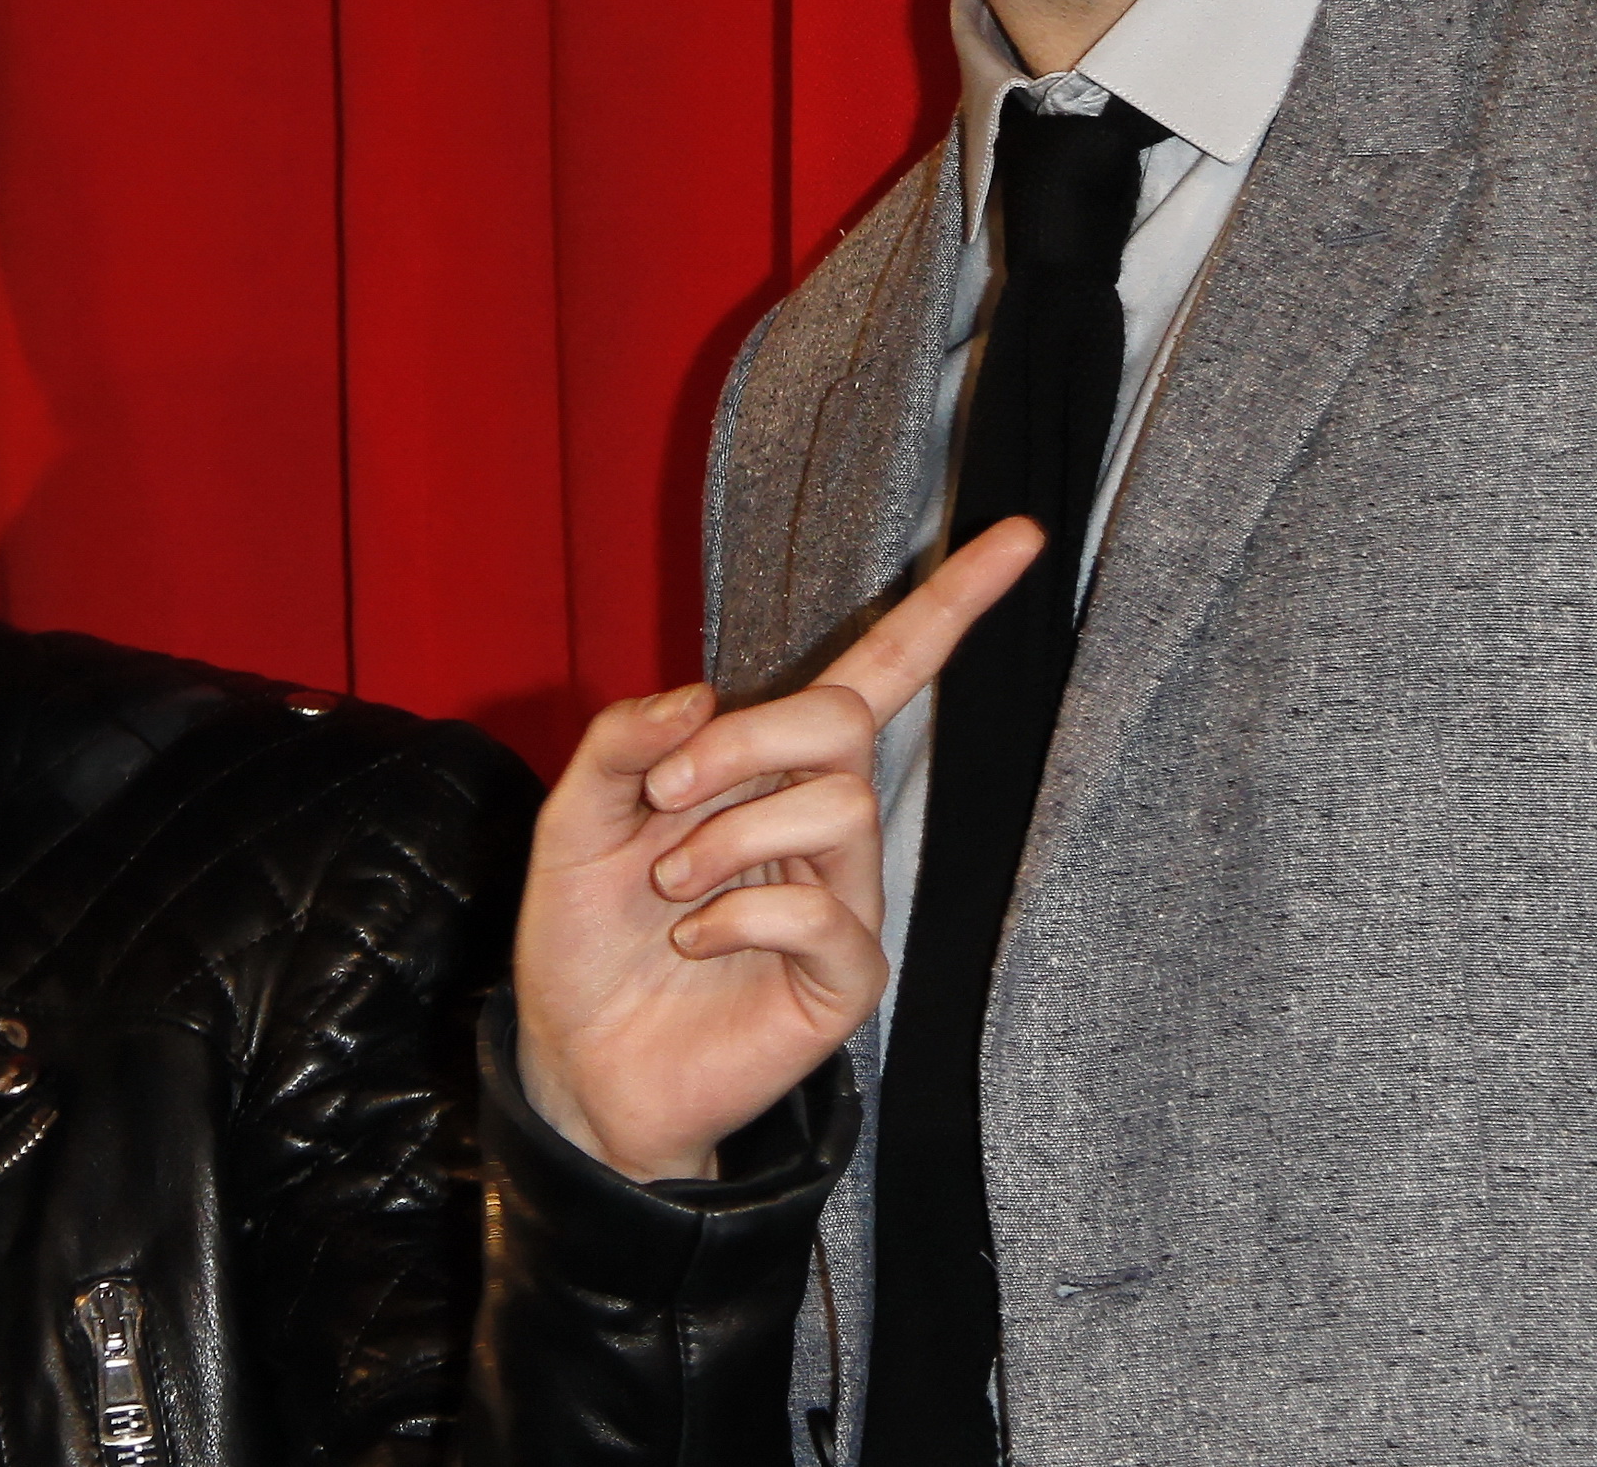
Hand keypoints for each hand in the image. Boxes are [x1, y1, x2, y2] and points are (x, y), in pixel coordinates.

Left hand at [511, 521, 1042, 1181]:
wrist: (576, 1063)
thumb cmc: (586, 937)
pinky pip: (825, 913)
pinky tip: (696, 941)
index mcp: (771, 766)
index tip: (1020, 534)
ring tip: (671, 890)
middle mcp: (823, 821)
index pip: (881, 670)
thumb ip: (625, 741)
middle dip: (746, 743)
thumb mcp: (576, 817)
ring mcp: (845, 898)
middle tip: (666, 801)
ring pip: (838, 808)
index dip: (950, 603)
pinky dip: (739, 914)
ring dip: (730, 837)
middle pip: (843, 722)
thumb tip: (704, 694)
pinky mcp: (847, 975)